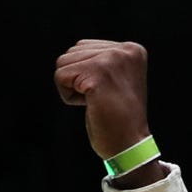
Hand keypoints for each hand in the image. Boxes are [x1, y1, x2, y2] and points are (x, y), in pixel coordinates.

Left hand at [53, 39, 157, 177]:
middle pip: (71, 52)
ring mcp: (112, 60)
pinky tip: (90, 105)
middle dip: (76, 79)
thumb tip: (72, 52)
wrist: (128, 144)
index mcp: (132, 49)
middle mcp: (125, 50)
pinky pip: (60, 77)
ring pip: (63, 62)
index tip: (107, 92)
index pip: (83, 46)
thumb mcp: (114, 79)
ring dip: (71, 87)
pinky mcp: (98, 74)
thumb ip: (99, 60)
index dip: (84, 74)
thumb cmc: (117, 118)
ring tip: (95, 101)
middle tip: (100, 99)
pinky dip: (68, 97)